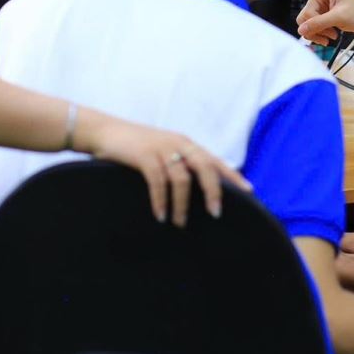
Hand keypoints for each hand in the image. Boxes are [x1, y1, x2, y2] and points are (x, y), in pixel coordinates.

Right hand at [76, 110, 249, 226]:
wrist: (104, 131)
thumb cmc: (134, 146)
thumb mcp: (161, 151)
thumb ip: (178, 164)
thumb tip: (195, 189)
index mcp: (186, 143)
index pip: (215, 160)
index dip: (232, 175)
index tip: (249, 191)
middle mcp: (179, 143)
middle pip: (205, 167)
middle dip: (213, 191)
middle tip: (216, 213)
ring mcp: (162, 148)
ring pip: (182, 178)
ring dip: (182, 204)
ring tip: (179, 222)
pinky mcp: (144, 155)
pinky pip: (158, 182)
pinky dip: (161, 201)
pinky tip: (160, 215)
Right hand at [271, 0, 353, 44]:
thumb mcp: (340, 17)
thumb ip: (319, 23)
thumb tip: (301, 30)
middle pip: (304, 13)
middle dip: (315, 26)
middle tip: (329, 33)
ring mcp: (320, 5)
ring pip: (306, 22)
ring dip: (318, 32)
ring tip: (332, 35)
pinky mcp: (321, 14)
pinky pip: (311, 26)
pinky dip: (319, 34)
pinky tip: (330, 36)